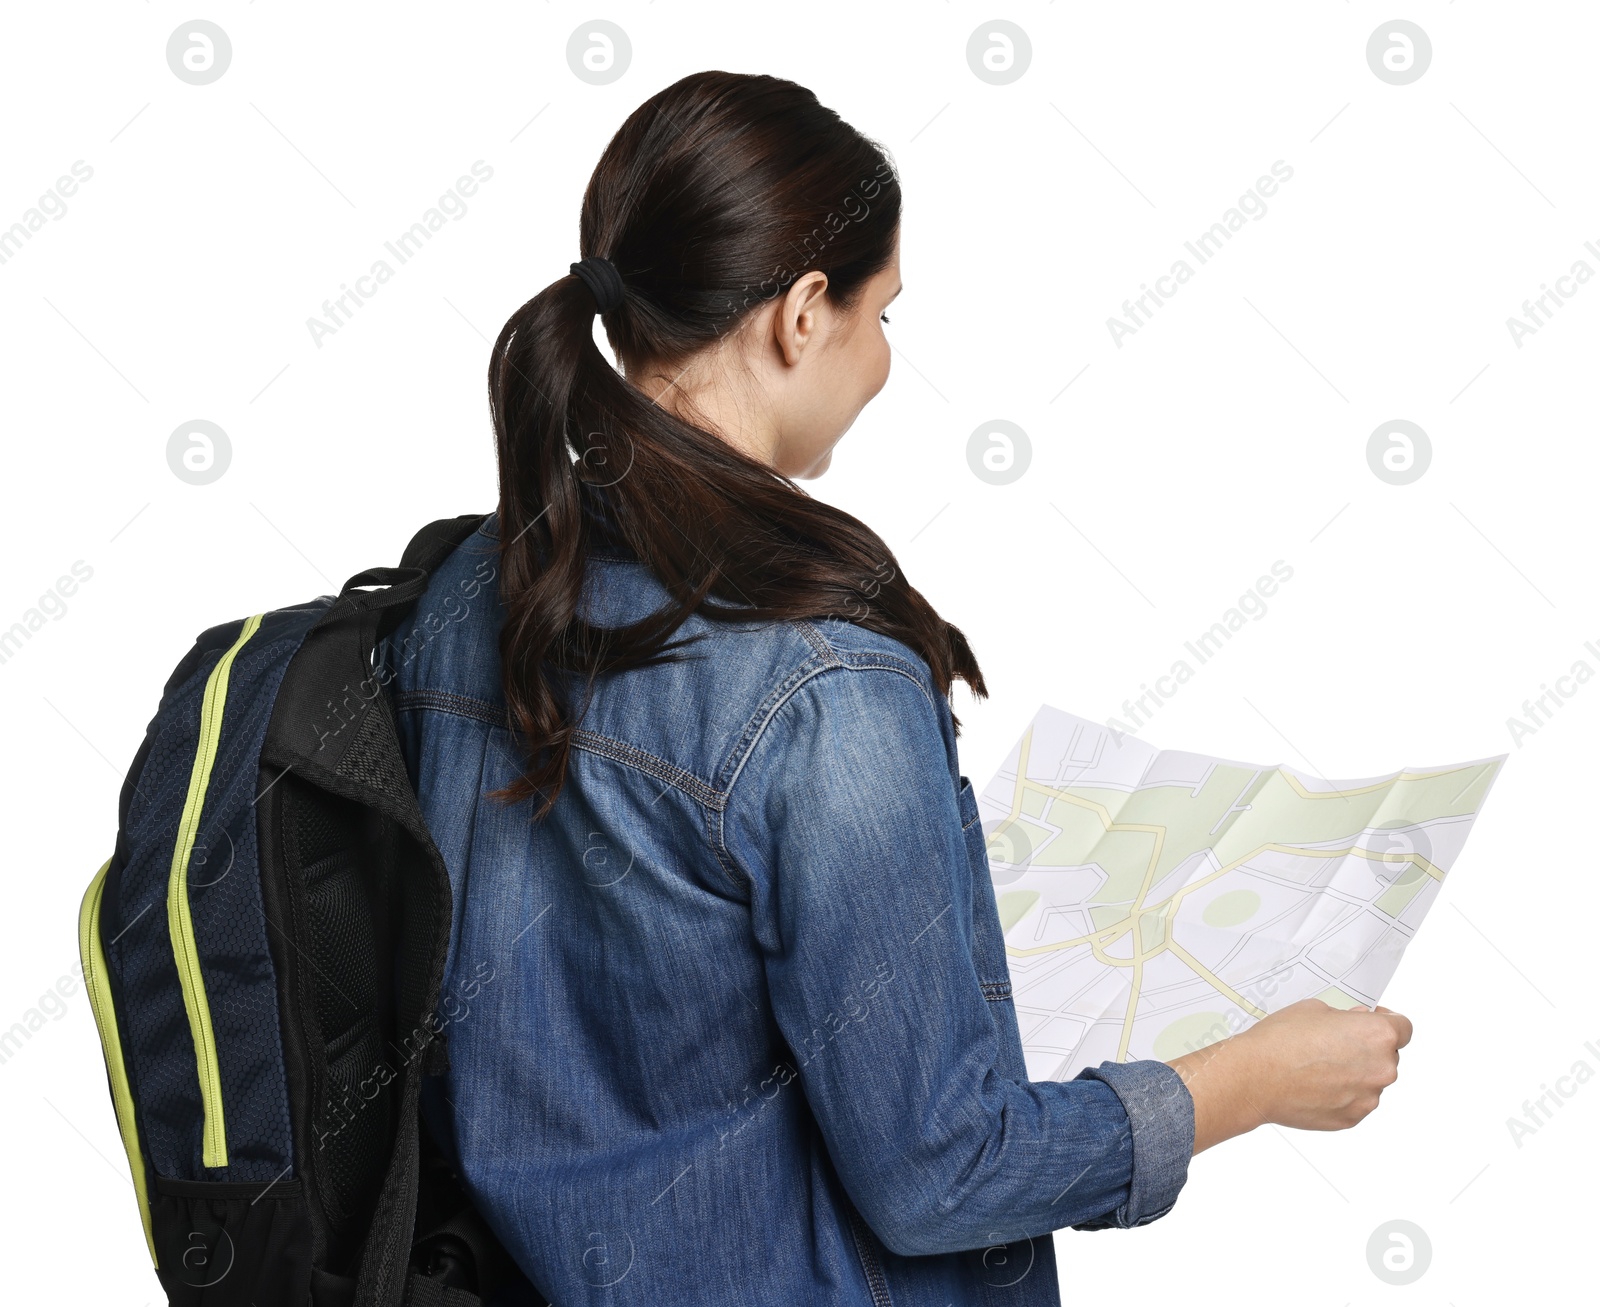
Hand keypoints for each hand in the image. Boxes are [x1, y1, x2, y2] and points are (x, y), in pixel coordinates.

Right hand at [1165, 998, 1412, 1152]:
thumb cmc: (1280, 1041)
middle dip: (1367, 1049)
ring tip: (1319, 1066)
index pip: (1403, 1027)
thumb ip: (1346, 1017)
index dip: (1387, 1022)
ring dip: (1355, 1073)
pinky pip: (1356, 1101)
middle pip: (1388, 1055)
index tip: (1372, 1021)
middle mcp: (1382, 1069)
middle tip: (1334, 1044)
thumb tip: (1356, 1025)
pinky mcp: (1353, 1118)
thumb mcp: (1315, 1009)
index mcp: (1377, 1036)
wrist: (1255, 1078)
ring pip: (1371, 1081)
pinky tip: (1315, 1084)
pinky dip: (1342, 1094)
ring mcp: (1369, 1098)